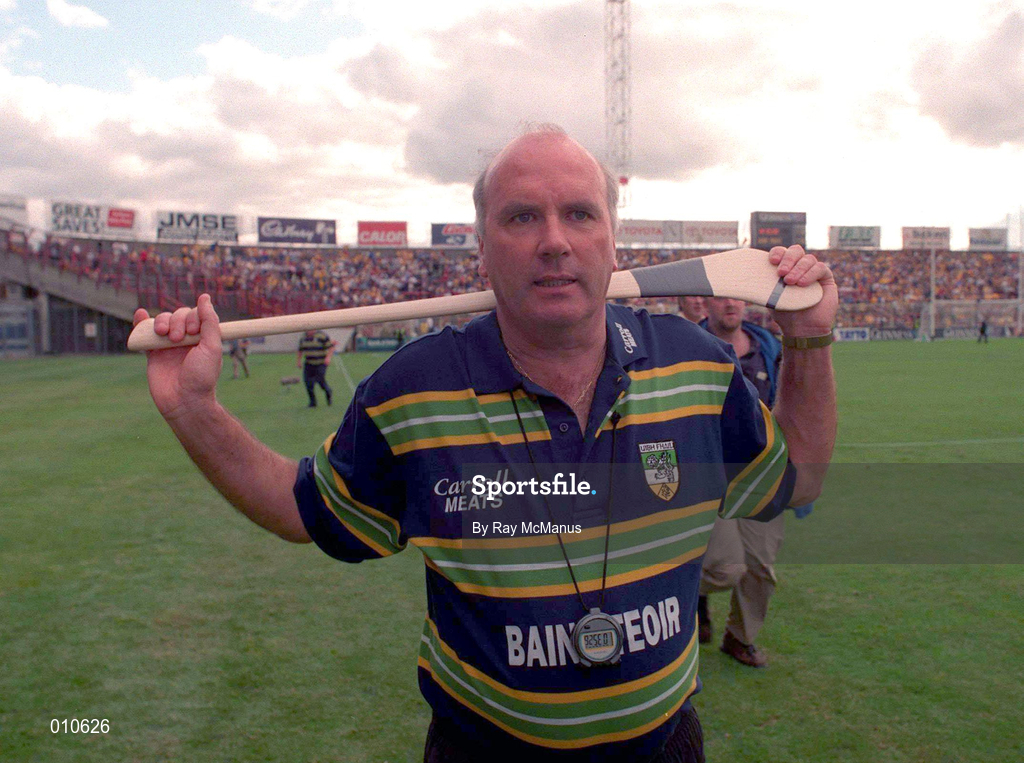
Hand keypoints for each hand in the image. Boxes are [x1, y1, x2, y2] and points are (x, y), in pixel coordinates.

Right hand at [134, 294, 222, 419]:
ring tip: (162, 334)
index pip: (195, 314)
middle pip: (177, 316)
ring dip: (160, 322)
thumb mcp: (211, 347)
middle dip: (177, 321)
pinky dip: (141, 323)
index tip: (193, 332)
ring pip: (161, 322)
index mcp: (202, 337)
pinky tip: (140, 315)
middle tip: (178, 339)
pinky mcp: (153, 353)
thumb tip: (205, 297)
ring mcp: (168, 346)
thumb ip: (209, 322)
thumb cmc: (201, 376)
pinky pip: (145, 334)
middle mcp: (186, 339)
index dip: (192, 317)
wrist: (184, 401)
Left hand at [768, 246, 838, 337]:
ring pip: (808, 259)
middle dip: (788, 259)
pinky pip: (820, 268)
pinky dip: (810, 274)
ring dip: (798, 269)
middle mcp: (800, 266)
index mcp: (786, 268)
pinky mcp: (826, 277)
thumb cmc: (785, 313)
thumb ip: (763, 284)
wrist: (802, 328)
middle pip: (796, 250)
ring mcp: (813, 271)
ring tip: (790, 282)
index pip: (782, 252)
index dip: (777, 252)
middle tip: (781, 273)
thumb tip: (746, 276)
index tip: (772, 261)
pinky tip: (802, 284)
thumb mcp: (770, 296)